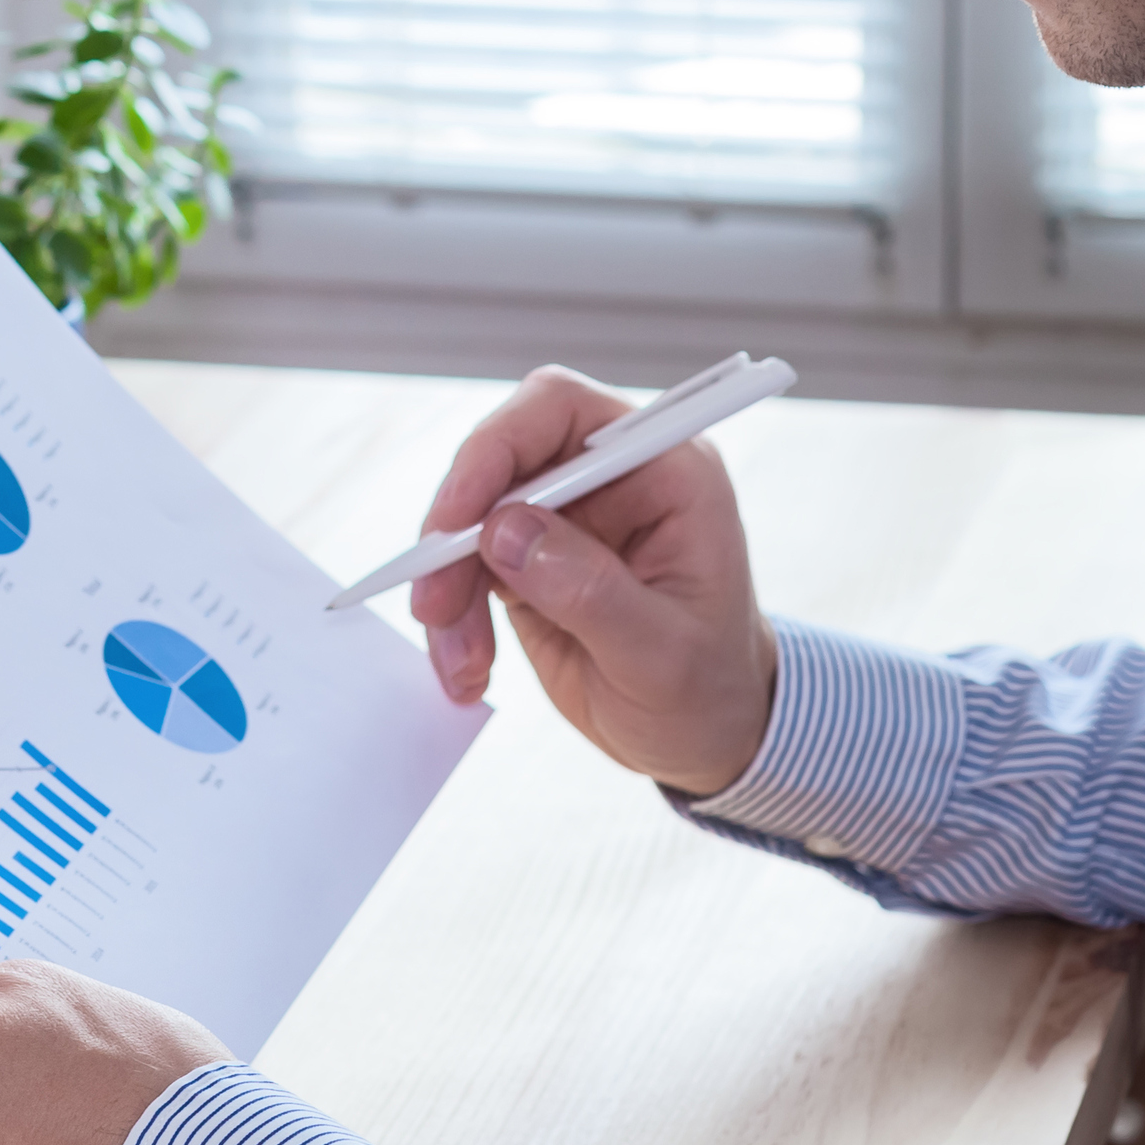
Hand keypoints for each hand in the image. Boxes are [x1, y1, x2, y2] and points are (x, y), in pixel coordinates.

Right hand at [407, 364, 778, 797]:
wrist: (707, 735)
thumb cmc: (709, 689)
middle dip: (457, 531)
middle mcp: (612, 477)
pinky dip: (454, 615)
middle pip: (502, 458)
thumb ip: (588, 589)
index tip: (458, 518)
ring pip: (473, 517)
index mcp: (665, 470)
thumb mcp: (661, 655)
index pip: (563, 409)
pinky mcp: (533, 556)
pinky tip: (467, 668)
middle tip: (435, 606)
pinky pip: (467, 565)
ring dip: (449, 586)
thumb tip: (505, 532)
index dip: (497, 446)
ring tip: (461, 662)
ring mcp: (570, 515)